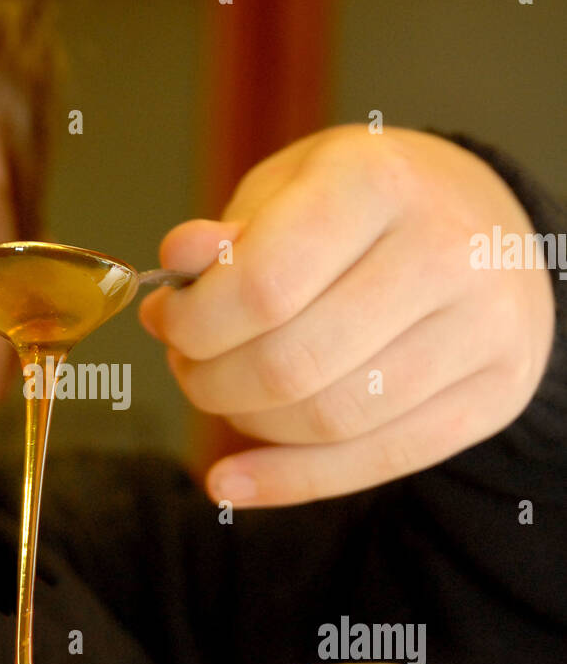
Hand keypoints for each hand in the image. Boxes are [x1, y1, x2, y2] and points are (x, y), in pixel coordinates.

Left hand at [140, 126, 555, 505]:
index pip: (264, 284)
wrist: (491, 230)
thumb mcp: (293, 188)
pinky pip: (378, 462)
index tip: (166, 321)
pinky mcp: (496, 394)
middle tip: (187, 365)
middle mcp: (447, 251)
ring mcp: (484, 329)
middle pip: (291, 363)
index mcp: (381, 181)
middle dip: (211, 380)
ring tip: (222, 394)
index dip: (195, 323)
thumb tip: (178, 262)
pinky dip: (289, 481)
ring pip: (330, 420)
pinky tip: (232, 482)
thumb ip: (233, 234)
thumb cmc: (367, 209)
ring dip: (248, 424)